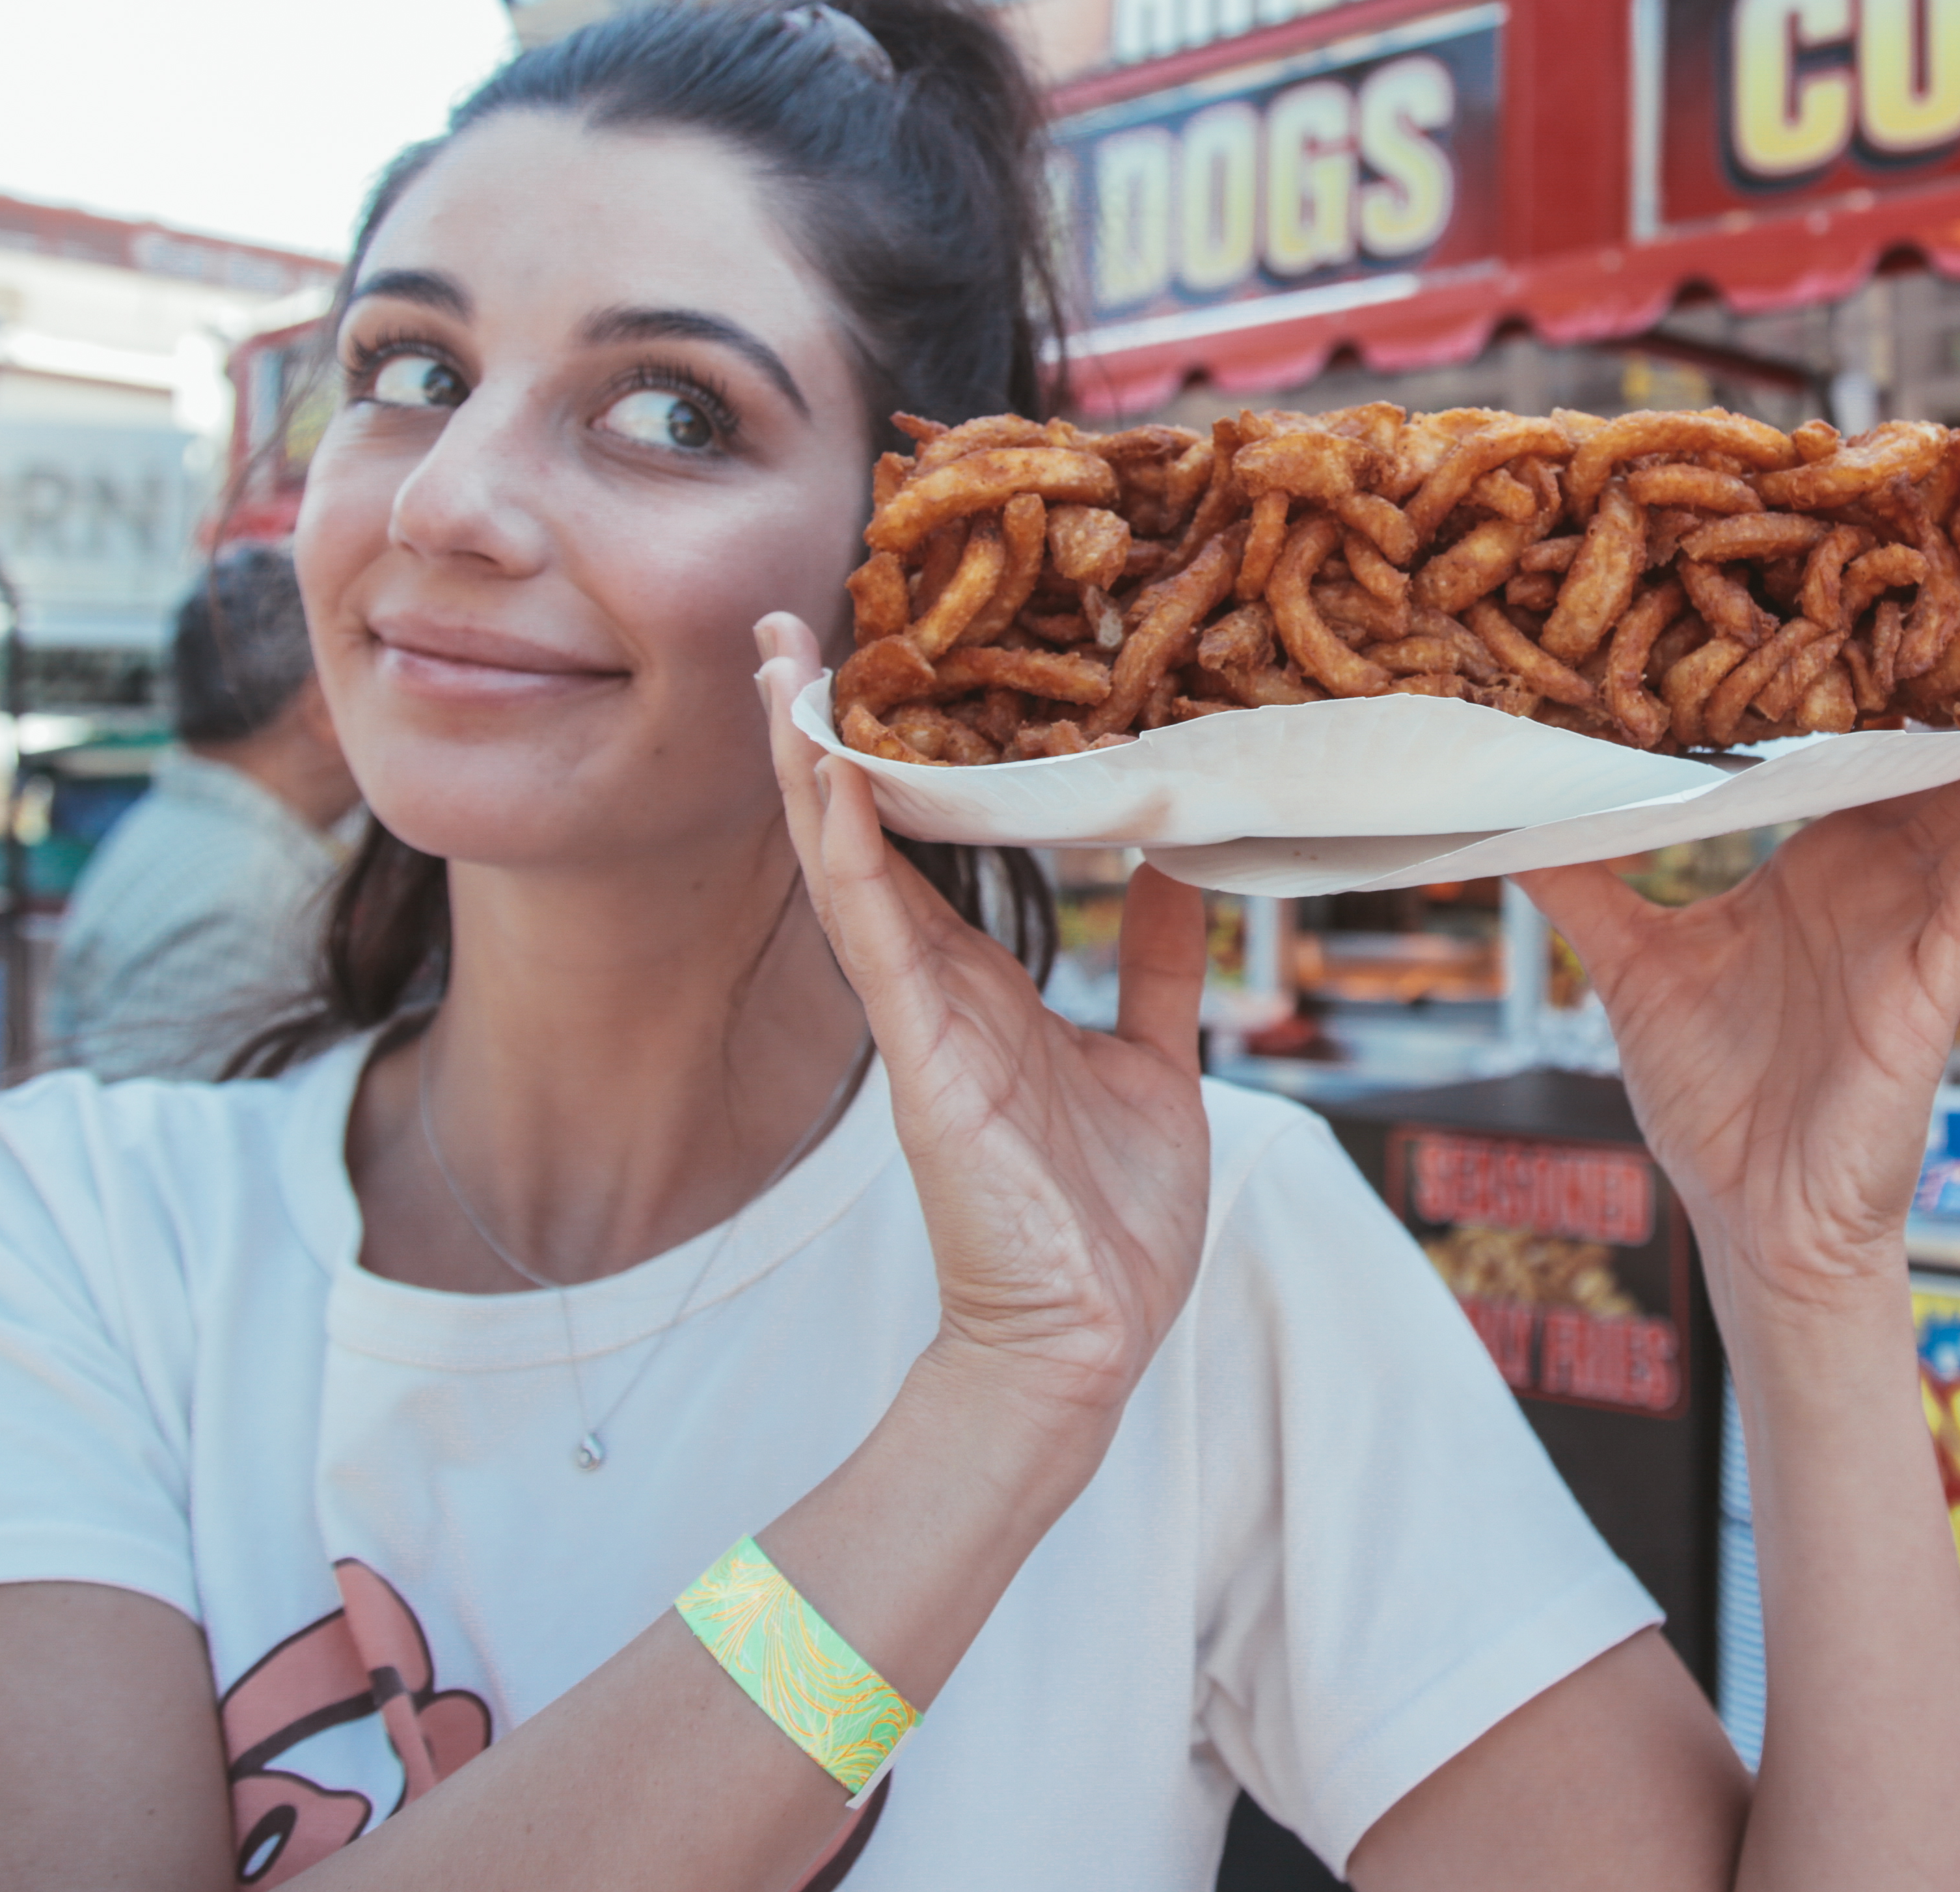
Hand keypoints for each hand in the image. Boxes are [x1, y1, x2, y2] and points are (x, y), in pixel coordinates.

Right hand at [754, 614, 1212, 1432]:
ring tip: (778, 663)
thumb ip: (1161, 970)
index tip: (890, 658)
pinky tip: (823, 776)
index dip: (900, 754)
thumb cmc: (1112, 1220)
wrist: (1092, 1337)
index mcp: (988, 985)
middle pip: (865, 832)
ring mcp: (920, 1018)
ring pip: (847, 863)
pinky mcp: (920, 1057)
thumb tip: (1181, 878)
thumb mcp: (1157, 1062)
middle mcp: (939, 987)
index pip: (928, 843)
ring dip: (809, 763)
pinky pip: (873, 934)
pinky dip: (845, 850)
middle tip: (793, 622)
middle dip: (826, 732)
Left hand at [1518, 565, 1959, 1314]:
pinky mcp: (1940, 978)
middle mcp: (1887, 872)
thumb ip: (1585, 879)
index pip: (1873, 731)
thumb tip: (1503, 811)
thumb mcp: (1632, 963)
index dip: (1899, 652)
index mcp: (1824, 854)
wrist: (1751, 1218)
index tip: (1921, 557)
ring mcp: (1924, 921)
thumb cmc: (1713, 1099)